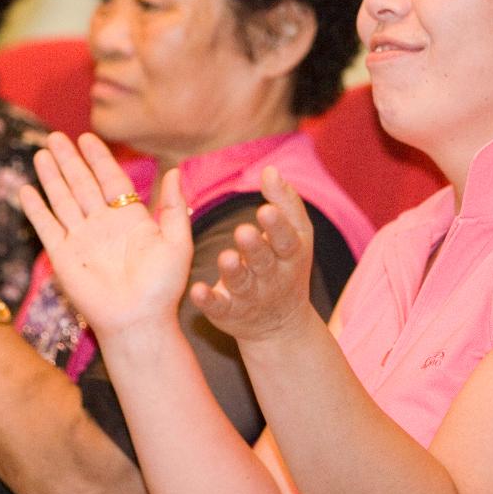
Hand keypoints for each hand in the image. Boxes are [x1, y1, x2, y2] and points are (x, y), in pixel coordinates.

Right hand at [19, 131, 192, 339]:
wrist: (138, 321)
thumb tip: (175, 171)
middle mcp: (103, 224)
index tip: (87, 137)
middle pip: (82, 184)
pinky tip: (27, 189)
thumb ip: (174, 207)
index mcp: (129, 219)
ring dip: (52, 176)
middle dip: (69, 160)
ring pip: (63, 199)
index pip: (110, 179)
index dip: (99, 158)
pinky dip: (36, 208)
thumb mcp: (176, 242)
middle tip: (56, 136)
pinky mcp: (63, 256)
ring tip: (41, 153)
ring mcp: (81, 239)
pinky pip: (47, 226)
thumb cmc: (162, 287)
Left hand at [189, 167, 314, 343]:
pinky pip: (219, 306)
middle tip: (243, 231)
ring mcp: (251, 297)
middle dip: (255, 247)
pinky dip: (208, 300)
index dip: (277, 226)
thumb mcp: (296, 235)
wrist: (280, 324)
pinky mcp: (229, 312)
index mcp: (290, 255)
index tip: (265, 209)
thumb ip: (284, 202)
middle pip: (264, 262)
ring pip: (242, 284)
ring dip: (233, 271)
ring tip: (225, 257)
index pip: (286, 240)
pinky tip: (197, 290)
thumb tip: (270, 170)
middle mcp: (272, 277)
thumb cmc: (284, 264)